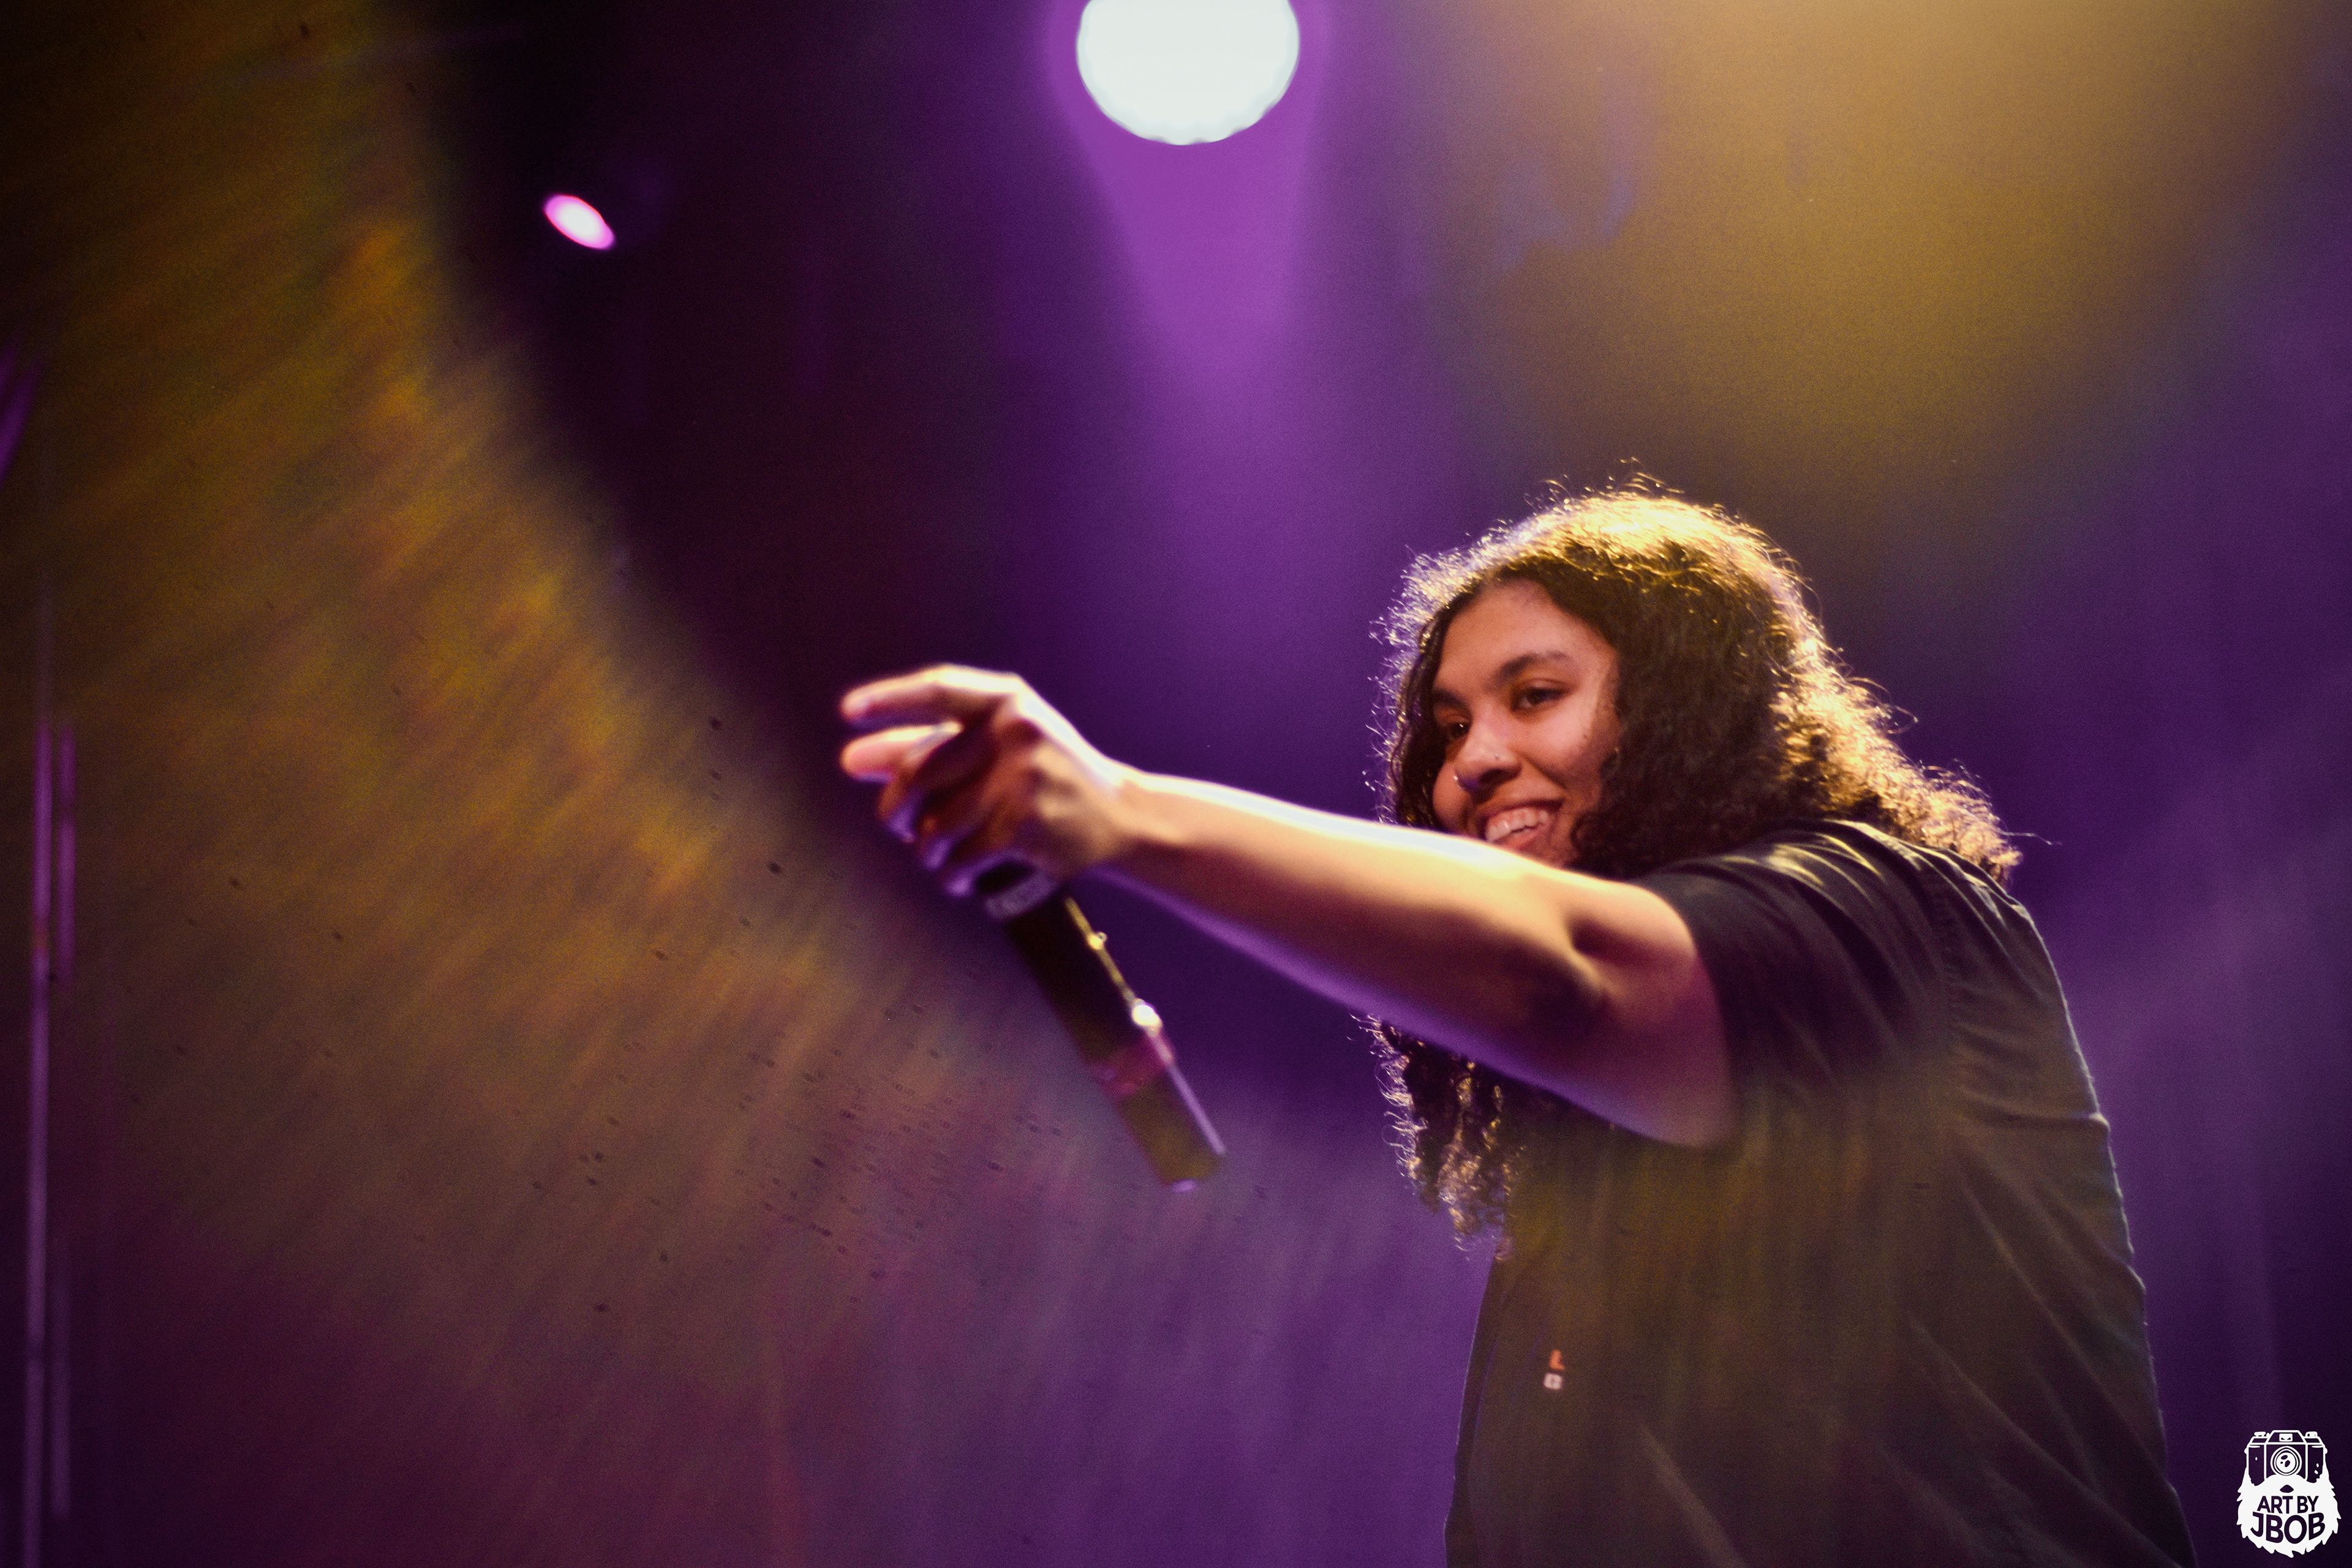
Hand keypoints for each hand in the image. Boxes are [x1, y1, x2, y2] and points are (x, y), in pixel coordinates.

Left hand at [838, 666, 1134, 896]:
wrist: (1120, 816)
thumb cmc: (1048, 775)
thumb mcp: (1005, 744)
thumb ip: (938, 745)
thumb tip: (855, 761)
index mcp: (1008, 701)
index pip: (939, 689)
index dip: (889, 699)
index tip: (847, 711)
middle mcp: (1015, 732)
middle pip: (920, 770)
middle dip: (893, 806)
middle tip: (891, 822)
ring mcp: (1022, 779)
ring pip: (936, 823)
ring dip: (925, 849)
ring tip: (933, 855)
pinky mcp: (1025, 826)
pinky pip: (960, 856)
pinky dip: (949, 873)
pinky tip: (954, 876)